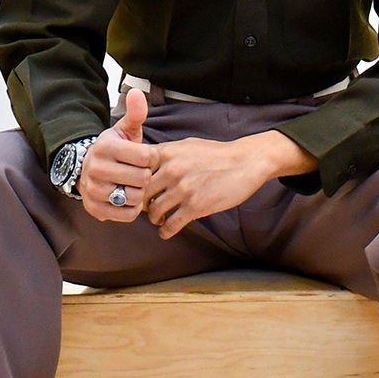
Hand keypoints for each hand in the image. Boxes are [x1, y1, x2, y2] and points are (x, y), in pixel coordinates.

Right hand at [80, 89, 155, 222]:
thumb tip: (137, 92)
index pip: (145, 157)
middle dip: (145, 176)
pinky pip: (126, 214)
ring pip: (134, 198)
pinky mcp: (94, 209)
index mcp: (105, 147)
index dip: (151, 159)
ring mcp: (93, 190)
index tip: (145, 158)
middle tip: (140, 173)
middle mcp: (96, 168)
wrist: (87, 169)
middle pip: (141, 179)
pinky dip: (132, 209)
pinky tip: (128, 198)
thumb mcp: (124, 130)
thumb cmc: (115, 149)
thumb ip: (135, 113)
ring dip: (140, 194)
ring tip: (134, 185)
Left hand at [143, 130, 313, 239]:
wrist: (245, 162)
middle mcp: (171, 170)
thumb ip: (166, 154)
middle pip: (142, 193)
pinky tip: (166, 232)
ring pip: (155, 211)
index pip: (136, 170)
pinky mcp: (195, 206)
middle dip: (142, 204)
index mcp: (167, 153)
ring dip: (155, 219)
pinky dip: (165, 231)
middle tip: (146, 209)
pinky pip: (171, 224)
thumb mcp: (187, 145)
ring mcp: (183, 189)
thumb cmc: (216, 153)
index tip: (135, 190)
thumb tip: (145, 163)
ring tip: (159, 220)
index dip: (133, 183)